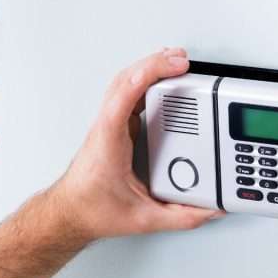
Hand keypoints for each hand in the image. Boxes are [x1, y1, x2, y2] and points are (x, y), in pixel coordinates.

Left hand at [50, 48, 223, 241]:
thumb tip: (207, 209)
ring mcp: (108, 124)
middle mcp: (106, 126)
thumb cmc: (92, 209)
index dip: (151, 73)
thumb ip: (180, 217)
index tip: (175, 66)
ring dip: (148, 67)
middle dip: (155, 63)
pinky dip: (143, 79)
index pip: (127, 95)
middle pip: (126, 80)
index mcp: (109, 140)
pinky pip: (127, 93)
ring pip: (124, 82)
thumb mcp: (142, 218)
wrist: (70, 213)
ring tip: (174, 61)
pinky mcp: (113, 127)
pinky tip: (158, 77)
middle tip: (182, 59)